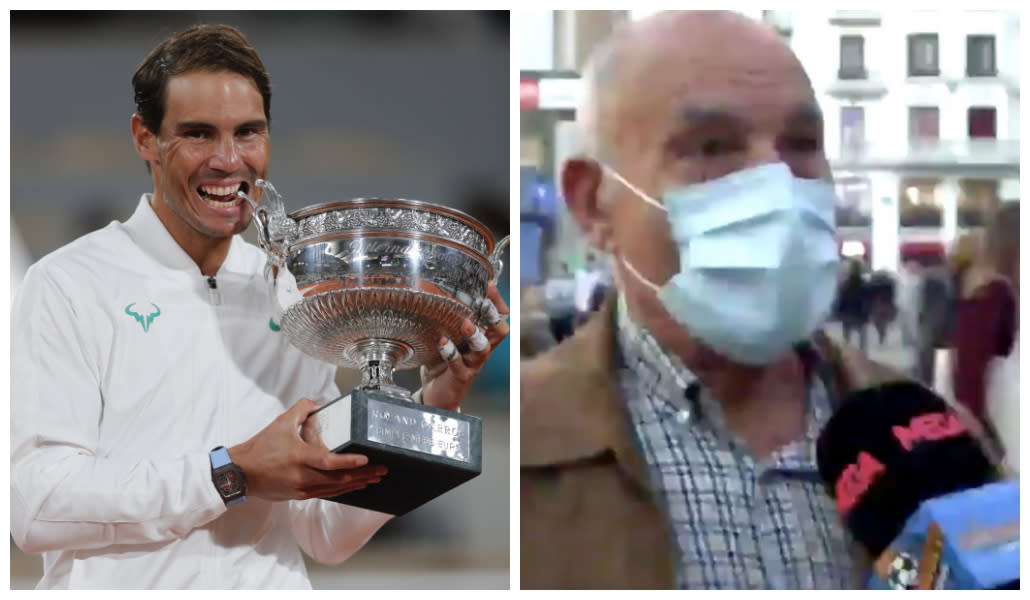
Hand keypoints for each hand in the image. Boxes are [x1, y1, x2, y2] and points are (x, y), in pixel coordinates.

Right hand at [230, 398, 386, 500]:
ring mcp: (301, 488)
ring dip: (357, 483)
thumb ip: (302, 409)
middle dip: (363, 475)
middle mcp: (302, 476)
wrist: (240, 473)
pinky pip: (326, 493)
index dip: (350, 462)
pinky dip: (343, 489)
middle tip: (381, 469)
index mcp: (299, 457)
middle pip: (339, 479)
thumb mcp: (281, 422)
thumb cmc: (259, 448)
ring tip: (374, 478)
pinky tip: (354, 485)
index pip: (329, 462)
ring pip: (335, 489)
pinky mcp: (299, 495)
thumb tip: (320, 404)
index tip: (367, 459)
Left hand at [420, 282, 509, 411]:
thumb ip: (446, 320)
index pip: (500, 317)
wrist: (437, 395)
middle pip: (499, 331)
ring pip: (483, 348)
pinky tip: (442, 342)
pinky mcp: (461, 377)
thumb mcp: (447, 337)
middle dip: (493, 315)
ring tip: (466, 324)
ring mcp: (473, 364)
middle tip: (483, 302)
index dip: (498, 301)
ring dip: (475, 335)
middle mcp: (482, 349)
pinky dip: (451, 353)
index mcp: (482, 337)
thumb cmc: (442, 363)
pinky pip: (459, 365)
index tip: (488, 284)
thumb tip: (434, 291)